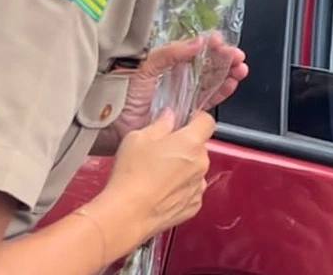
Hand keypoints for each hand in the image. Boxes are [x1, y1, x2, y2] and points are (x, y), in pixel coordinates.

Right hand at [92, 109, 215, 243]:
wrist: (126, 216)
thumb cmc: (131, 176)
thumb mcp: (138, 138)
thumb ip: (160, 124)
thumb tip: (169, 116)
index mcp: (191, 142)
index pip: (207, 121)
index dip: (196, 119)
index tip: (184, 122)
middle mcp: (201, 163)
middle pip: (199, 147)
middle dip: (184, 147)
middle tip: (160, 152)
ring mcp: (199, 186)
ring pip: (195, 169)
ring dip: (183, 169)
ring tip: (156, 176)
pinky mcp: (193, 206)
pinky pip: (191, 190)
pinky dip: (180, 190)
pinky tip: (159, 192)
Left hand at [95, 34, 247, 153]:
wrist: (107, 127)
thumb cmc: (120, 93)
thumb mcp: (144, 66)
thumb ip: (170, 54)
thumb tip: (198, 42)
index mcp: (167, 62)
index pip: (194, 49)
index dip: (210, 44)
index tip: (220, 42)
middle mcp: (176, 77)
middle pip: (207, 64)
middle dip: (225, 58)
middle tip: (238, 57)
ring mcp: (181, 95)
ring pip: (212, 81)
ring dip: (228, 73)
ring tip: (240, 69)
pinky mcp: (184, 114)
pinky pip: (208, 100)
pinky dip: (222, 92)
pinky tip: (231, 84)